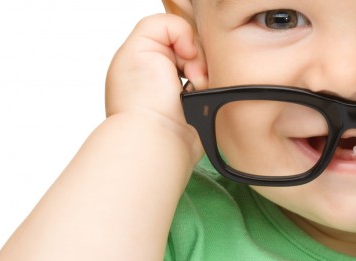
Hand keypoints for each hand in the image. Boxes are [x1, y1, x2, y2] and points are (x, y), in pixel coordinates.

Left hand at [104, 14, 207, 156]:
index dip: (183, 37)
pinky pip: (217, 87)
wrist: (159, 138)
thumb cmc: (141, 101)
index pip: (175, 33)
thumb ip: (162, 26)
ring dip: (206, 74)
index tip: (180, 52)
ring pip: (208, 67)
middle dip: (197, 58)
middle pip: (194, 49)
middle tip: (187, 74)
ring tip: (195, 90)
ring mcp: (181, 92)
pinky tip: (201, 98)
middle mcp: (162, 75)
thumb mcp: (138, 46)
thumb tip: (190, 43)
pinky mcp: (199, 107)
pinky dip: (213, 89)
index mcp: (144, 59)